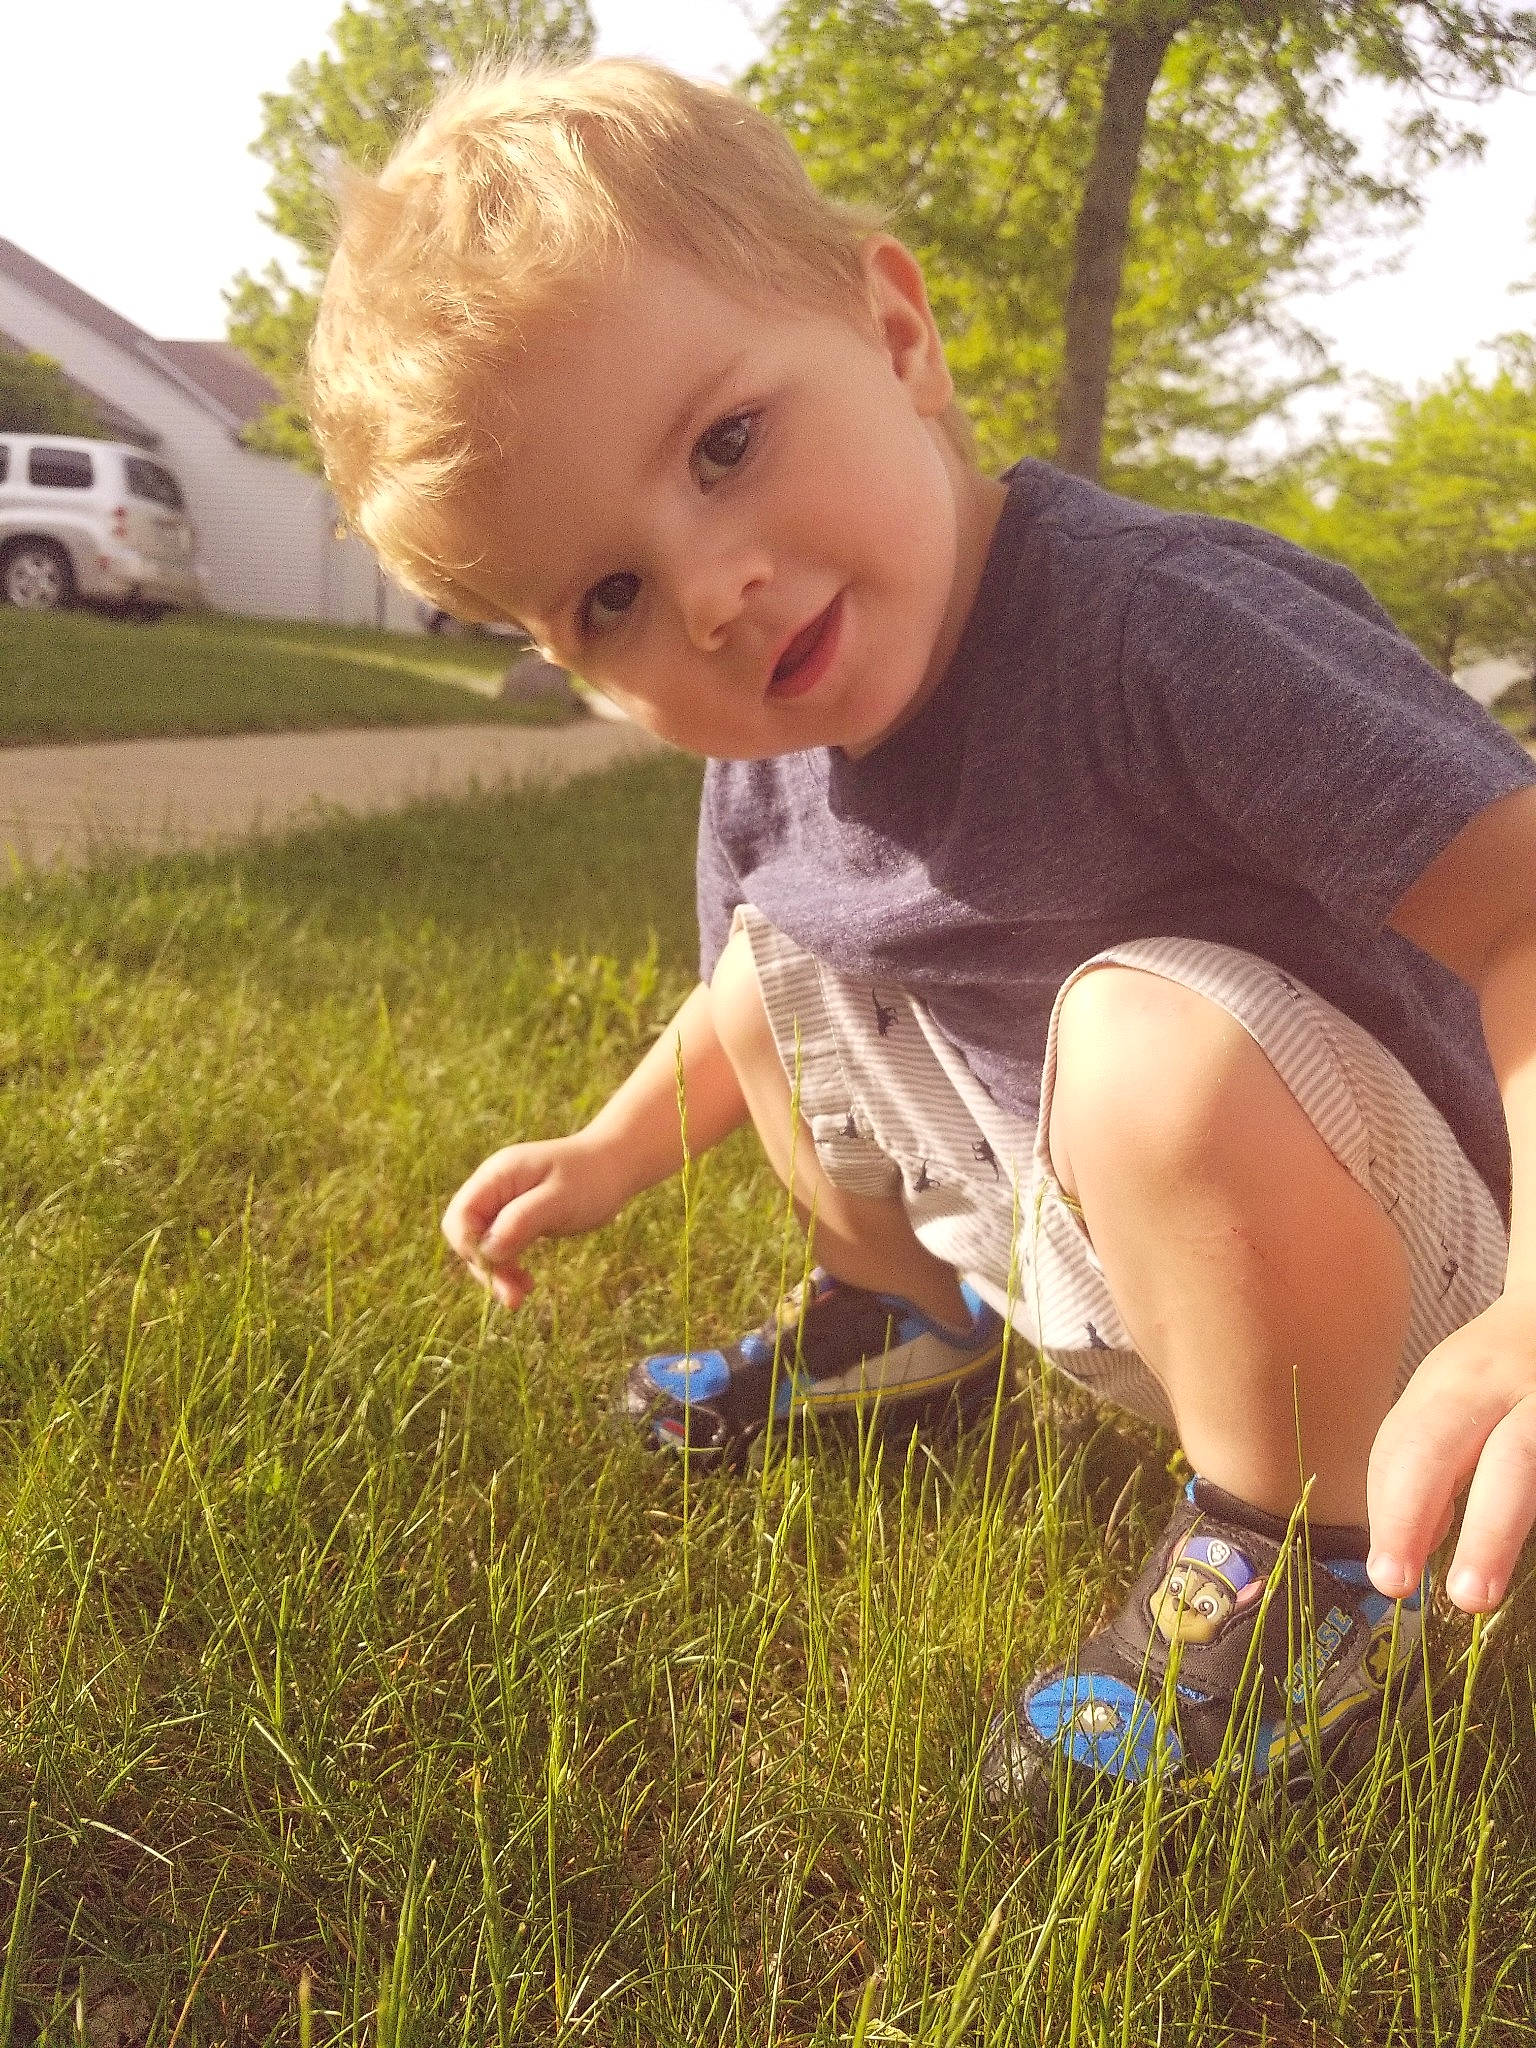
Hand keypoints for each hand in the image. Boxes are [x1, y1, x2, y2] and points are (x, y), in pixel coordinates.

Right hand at [441, 1132, 627, 1310]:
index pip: (460, 1217)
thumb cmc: (591, 1180)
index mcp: (496, 1176)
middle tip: (513, 1297)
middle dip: (485, 1267)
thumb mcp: (559, 1201)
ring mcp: (503, 1202)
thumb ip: (521, 1221)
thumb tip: (487, 1251)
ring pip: (483, 1245)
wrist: (615, 1166)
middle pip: (467, 1234)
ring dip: (498, 1273)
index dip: (470, 1248)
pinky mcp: (515, 1217)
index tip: (497, 1269)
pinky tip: (526, 1283)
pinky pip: (500, 1246)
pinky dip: (509, 1267)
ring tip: (522, 1295)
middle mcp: (492, 1188)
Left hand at [1367, 1292, 1535, 1612]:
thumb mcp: (1457, 1395)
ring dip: (1490, 1531)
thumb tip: (1407, 1541)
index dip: (1391, 1510)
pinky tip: (1529, 1562)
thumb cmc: (1505, 1371)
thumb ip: (1429, 1460)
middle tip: (1396, 1584)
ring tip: (1471, 1595)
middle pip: (1445, 1441)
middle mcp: (1506, 1383)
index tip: (1385, 1575)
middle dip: (1416, 1512)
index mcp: (1458, 1378)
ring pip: (1519, 1460)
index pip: (1407, 1441)